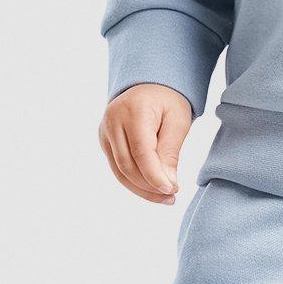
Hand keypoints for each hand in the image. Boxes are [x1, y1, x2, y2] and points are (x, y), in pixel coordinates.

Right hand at [99, 84, 191, 203]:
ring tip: (166, 197)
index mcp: (133, 110)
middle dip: (150, 186)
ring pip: (120, 170)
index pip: (141, 151)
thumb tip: (167, 183)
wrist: (149, 86)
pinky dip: (134, 182)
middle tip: (173, 195)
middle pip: (127, 164)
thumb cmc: (168, 101)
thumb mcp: (178, 120)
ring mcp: (104, 131)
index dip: (155, 175)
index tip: (172, 190)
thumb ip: (171, 151)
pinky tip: (152, 189)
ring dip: (142, 189)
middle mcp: (112, 120)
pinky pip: (117, 168)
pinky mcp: (104, 141)